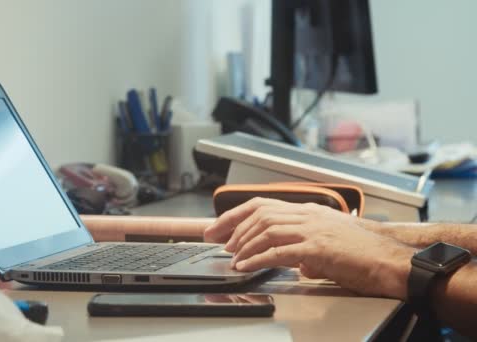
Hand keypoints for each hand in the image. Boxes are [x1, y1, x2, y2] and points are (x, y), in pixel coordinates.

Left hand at [204, 198, 414, 298]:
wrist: (391, 260)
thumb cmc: (364, 254)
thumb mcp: (329, 244)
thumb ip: (308, 248)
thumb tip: (297, 264)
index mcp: (309, 211)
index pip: (263, 205)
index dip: (235, 215)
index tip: (218, 227)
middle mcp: (308, 215)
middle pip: (259, 214)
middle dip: (232, 227)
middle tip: (216, 241)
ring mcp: (312, 229)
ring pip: (265, 230)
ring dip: (243, 244)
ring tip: (232, 257)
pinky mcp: (317, 248)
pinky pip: (278, 251)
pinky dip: (257, 258)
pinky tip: (246, 266)